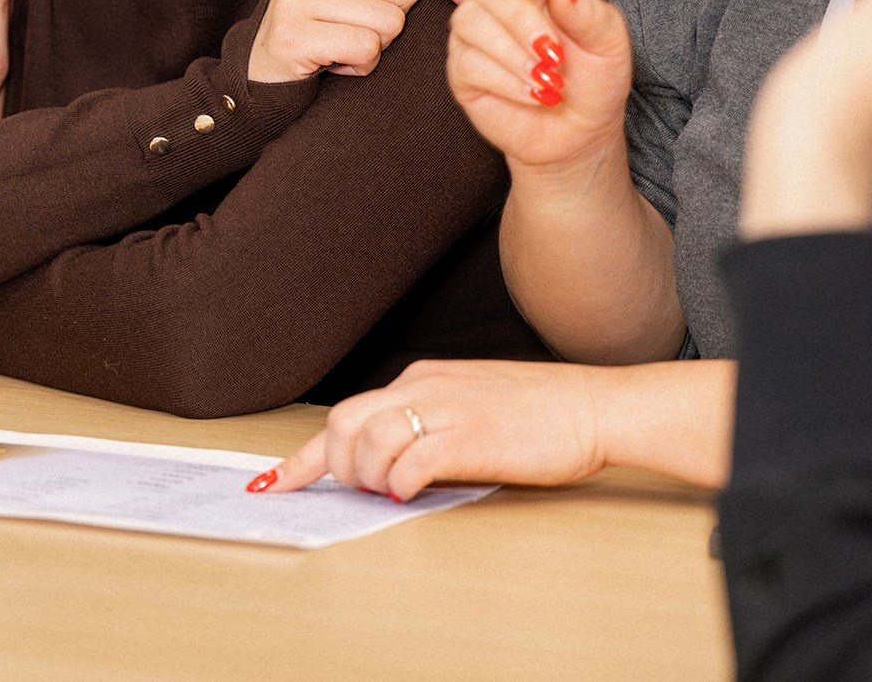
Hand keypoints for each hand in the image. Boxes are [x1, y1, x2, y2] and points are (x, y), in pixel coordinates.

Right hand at [245, 0, 441, 83]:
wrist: (263, 80)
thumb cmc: (321, 33)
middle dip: (395, 17)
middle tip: (361, 29)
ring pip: (388, 20)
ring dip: (377, 45)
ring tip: (345, 46)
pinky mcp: (292, 36)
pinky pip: (365, 47)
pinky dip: (361, 64)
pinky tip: (336, 62)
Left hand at [258, 359, 609, 498]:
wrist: (594, 407)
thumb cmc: (541, 413)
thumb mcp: (471, 404)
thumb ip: (430, 424)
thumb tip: (391, 465)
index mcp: (423, 378)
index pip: (347, 412)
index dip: (304, 454)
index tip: (277, 481)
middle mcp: (425, 387)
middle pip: (343, 422)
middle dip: (332, 465)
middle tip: (353, 492)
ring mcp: (447, 410)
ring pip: (368, 440)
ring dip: (365, 476)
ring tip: (386, 492)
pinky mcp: (470, 438)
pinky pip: (411, 462)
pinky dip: (398, 483)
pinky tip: (410, 493)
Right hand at [436, 0, 633, 173]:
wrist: (580, 134)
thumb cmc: (596, 80)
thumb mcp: (610, 44)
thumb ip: (587, 11)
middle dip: (524, 22)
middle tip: (556, 55)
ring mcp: (475, 31)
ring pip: (472, 22)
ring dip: (516, 56)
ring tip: (550, 82)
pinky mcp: (462, 68)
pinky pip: (469, 62)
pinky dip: (507, 81)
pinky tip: (533, 95)